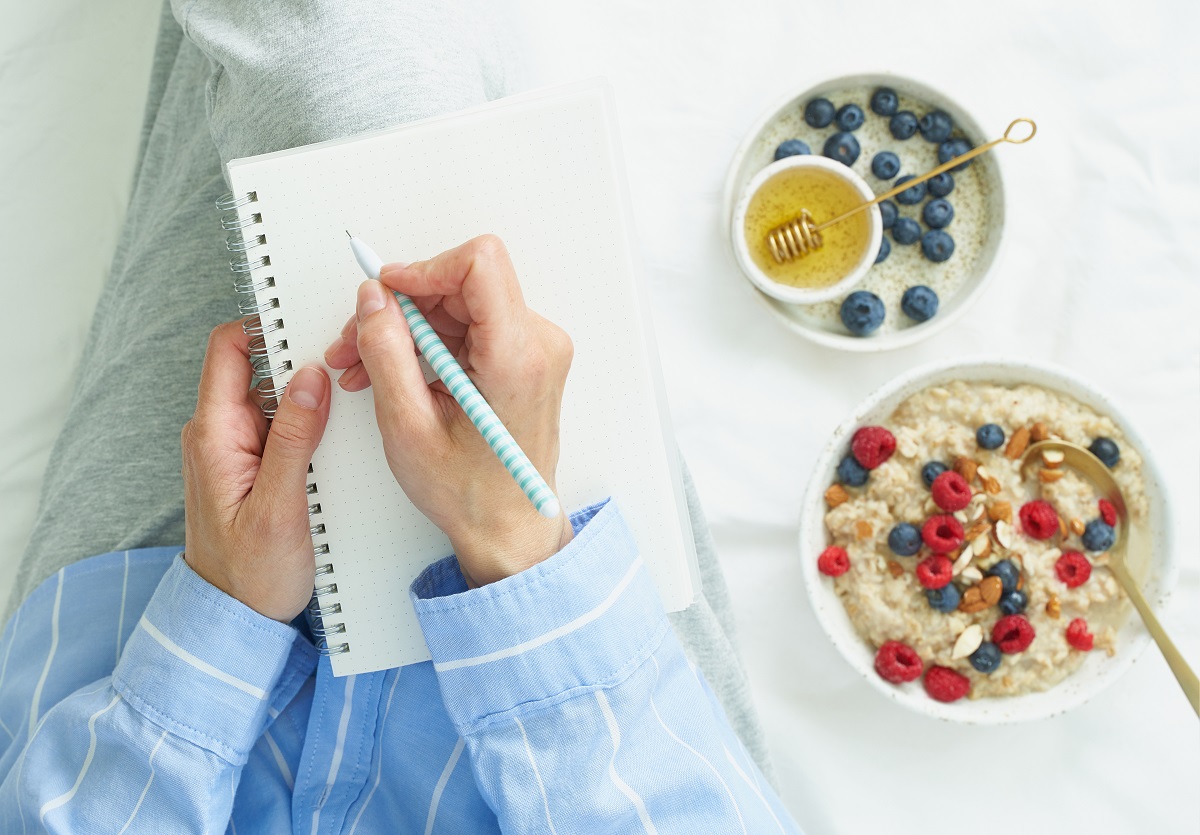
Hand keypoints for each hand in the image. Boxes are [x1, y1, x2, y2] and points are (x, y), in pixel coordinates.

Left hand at [182, 321, 331, 621]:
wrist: (235, 620)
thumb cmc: (250, 574)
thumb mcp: (278, 507)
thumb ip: (293, 439)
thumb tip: (309, 378)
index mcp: (214, 434)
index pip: (229, 349)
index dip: (267, 326)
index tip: (312, 325)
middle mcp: (219, 433)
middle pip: (258, 366)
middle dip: (302, 359)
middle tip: (347, 365)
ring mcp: (236, 448)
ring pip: (275, 395)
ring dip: (311, 394)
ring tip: (349, 403)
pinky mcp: (254, 464)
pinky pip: (282, 425)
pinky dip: (310, 422)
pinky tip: (338, 437)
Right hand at [324, 235, 573, 585]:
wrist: (508, 527)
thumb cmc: (470, 493)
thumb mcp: (408, 425)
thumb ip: (387, 351)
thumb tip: (373, 299)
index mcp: (517, 357)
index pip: (479, 264)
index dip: (424, 269)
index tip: (386, 292)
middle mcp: (538, 344)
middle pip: (461, 284)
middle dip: (402, 308)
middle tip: (355, 343)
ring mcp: (535, 350)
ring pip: (459, 305)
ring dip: (408, 329)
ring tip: (365, 367)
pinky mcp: (524, 358)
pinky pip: (470, 328)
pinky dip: (428, 344)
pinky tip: (396, 372)